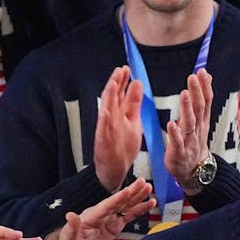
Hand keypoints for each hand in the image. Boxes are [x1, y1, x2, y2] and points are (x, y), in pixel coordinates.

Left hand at [46, 178, 155, 239]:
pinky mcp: (116, 224)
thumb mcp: (69, 238)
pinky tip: (151, 203)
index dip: (117, 198)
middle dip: (131, 192)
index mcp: (93, 215)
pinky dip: (140, 209)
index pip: (107, 206)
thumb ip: (72, 227)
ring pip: (126, 205)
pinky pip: (130, 215)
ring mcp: (110, 217)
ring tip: (149, 187)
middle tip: (143, 181)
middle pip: (119, 201)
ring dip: (138, 196)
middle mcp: (103, 213)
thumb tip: (70, 215)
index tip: (127, 191)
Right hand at [94, 66, 143, 191]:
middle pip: (112, 98)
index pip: (120, 94)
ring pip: (106, 110)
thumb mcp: (133, 121)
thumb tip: (137, 83)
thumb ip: (133, 103)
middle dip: (116, 84)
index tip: (127, 69)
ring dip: (109, 97)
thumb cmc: (122, 147)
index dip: (123, 81)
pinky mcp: (103, 142)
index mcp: (120, 114)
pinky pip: (102, 131)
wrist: (114, 170)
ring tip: (113, 83)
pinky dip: (104, 121)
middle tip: (120, 70)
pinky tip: (105, 112)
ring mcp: (106, 130)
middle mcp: (112, 119)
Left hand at [165, 69, 213, 192]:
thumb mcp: (200, 120)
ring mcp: (189, 141)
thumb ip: (202, 99)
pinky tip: (171, 124)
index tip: (202, 72)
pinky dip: (175, 134)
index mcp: (201, 121)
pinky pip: (177, 143)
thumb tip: (206, 76)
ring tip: (184, 94)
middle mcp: (197, 129)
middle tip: (193, 77)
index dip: (204, 86)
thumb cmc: (194, 143)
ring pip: (189, 123)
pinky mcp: (179, 152)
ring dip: (187, 108)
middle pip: (199, 108)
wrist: (195, 171)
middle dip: (197, 92)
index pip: (206, 101)